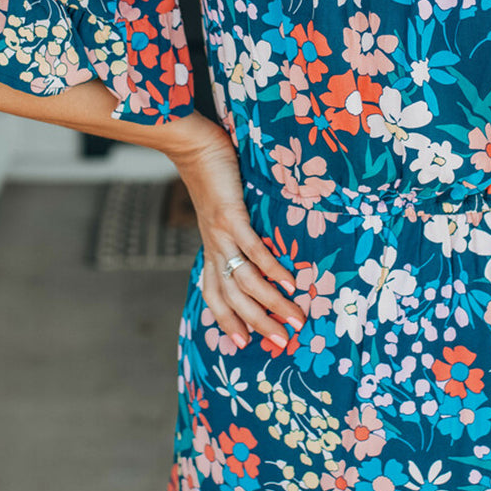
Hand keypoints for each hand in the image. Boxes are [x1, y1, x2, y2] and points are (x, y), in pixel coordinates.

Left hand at [168, 119, 305, 349]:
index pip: (216, 296)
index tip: (246, 343)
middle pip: (234, 298)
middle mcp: (214, 249)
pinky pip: (253, 250)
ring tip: (296, 317)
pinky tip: (289, 282)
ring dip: (272, 303)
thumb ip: (234, 232)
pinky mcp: (233, 216)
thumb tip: (256, 248)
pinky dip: (272, 268)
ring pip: (246, 281)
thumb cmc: (212, 178)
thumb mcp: (221, 213)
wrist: (194, 147)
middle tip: (282, 342)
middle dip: (258, 323)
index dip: (228, 321)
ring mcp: (222, 235)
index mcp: (211, 251)